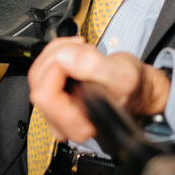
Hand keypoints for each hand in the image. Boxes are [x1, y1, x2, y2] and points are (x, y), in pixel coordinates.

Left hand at [28, 37, 170, 142]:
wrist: (137, 91)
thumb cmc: (133, 90)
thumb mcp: (122, 75)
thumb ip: (94, 67)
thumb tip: (63, 58)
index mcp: (78, 125)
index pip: (45, 94)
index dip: (57, 68)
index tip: (76, 57)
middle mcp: (62, 123)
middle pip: (38, 82)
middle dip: (58, 56)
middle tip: (82, 49)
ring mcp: (56, 112)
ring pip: (38, 73)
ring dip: (58, 52)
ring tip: (82, 50)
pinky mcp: (53, 99)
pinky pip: (42, 71)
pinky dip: (57, 54)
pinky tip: (75, 54)